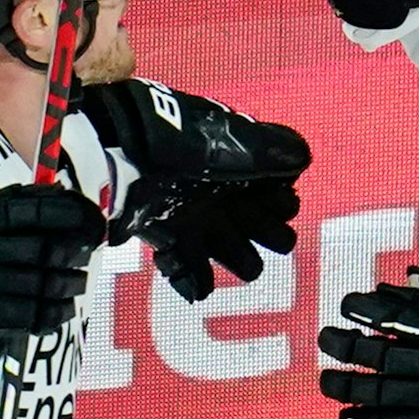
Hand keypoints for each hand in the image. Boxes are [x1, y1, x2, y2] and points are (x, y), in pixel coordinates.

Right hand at [0, 185, 105, 380]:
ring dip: (70, 285)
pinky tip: (64, 309)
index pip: (38, 210)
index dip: (74, 216)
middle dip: (75, 254)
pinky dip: (55, 313)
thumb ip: (13, 207)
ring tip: (78, 283)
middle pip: (46, 249)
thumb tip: (61, 195)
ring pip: (43, 282)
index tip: (95, 224)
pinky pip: (32, 315)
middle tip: (87, 255)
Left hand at [83, 78, 310, 302]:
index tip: (276, 199)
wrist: (116, 155)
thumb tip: (302, 158)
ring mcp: (199, 221)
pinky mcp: (172, 241)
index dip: (284, 203)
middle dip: (270, 233)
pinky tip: (197, 281)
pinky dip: (196, 282)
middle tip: (254, 224)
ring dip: (241, 259)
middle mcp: (226, 197)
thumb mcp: (230, 137)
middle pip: (270, 231)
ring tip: (228, 251)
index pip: (283, 196)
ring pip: (239, 256)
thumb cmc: (176, 141)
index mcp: (242, 168)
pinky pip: (193, 275)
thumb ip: (271, 148)